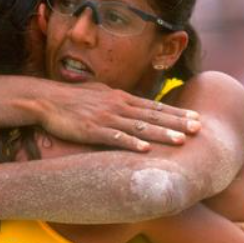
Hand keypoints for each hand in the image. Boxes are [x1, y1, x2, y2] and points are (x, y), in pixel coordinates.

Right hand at [36, 81, 201, 151]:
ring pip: (139, 126)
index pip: (153, 106)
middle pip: (152, 115)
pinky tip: (146, 149)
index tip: (195, 117)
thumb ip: (116, 99)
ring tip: (181, 141)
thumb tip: (130, 102)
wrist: (45, 99)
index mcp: (119, 97)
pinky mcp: (91, 130)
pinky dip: (131, 143)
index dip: (175, 112)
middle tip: (198, 128)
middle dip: (177, 122)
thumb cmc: (70, 98)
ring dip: (161, 133)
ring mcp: (105, 117)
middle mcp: (117, 105)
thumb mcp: (98, 93)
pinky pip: (115, 137)